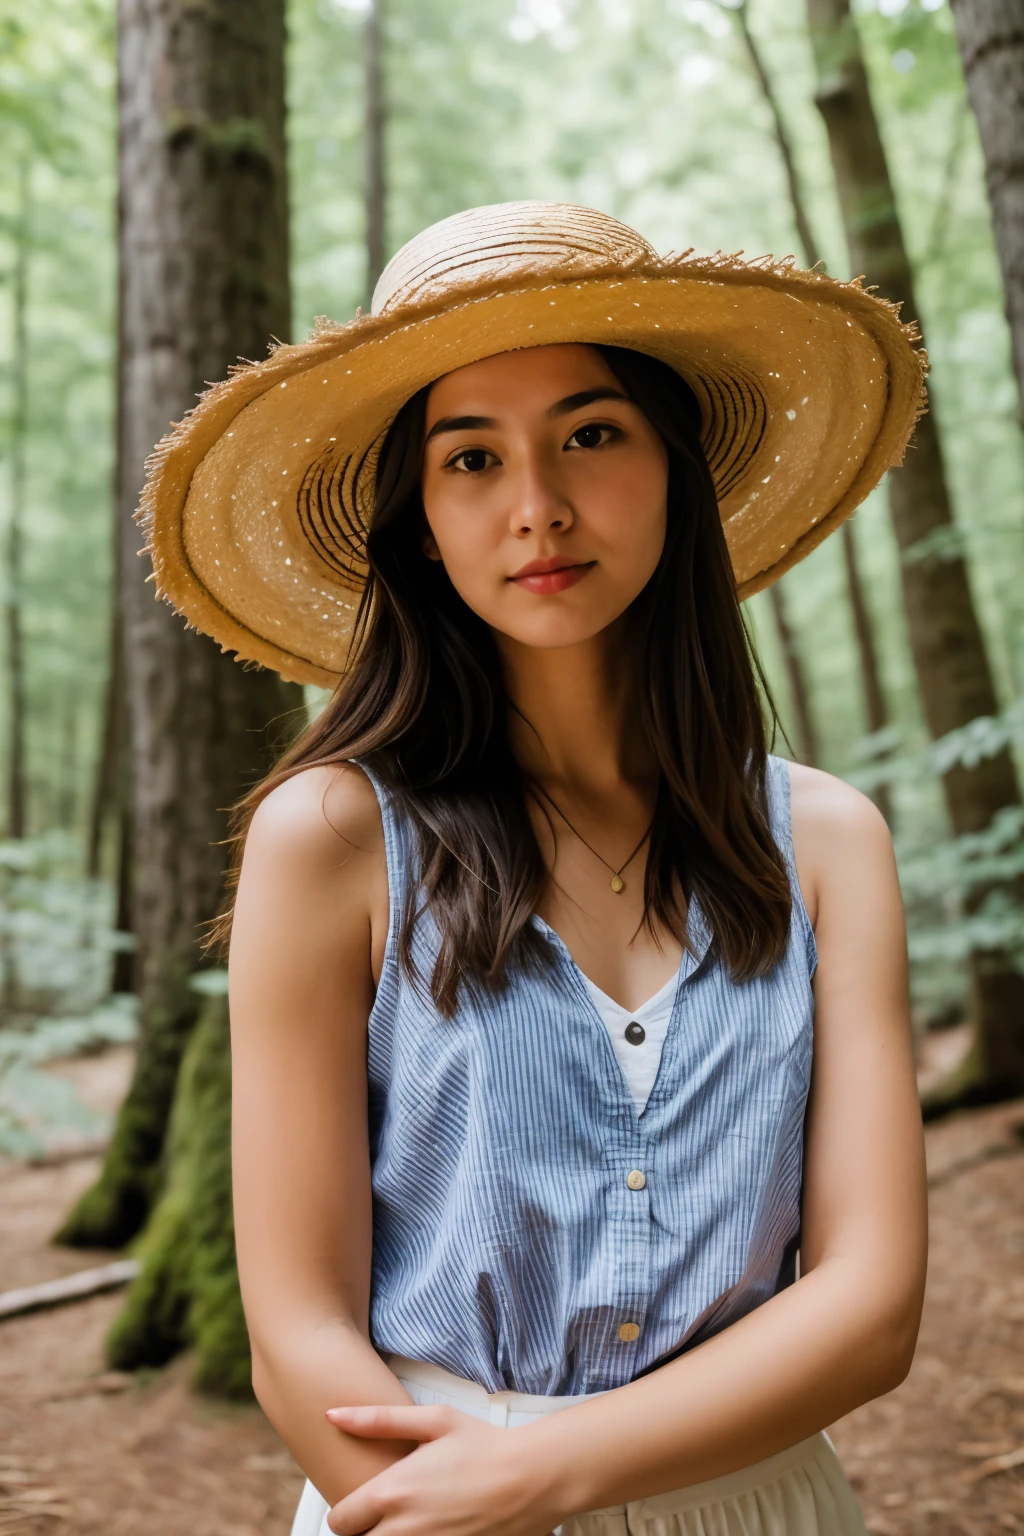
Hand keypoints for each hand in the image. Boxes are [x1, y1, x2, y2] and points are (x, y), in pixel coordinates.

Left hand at [324, 1403, 563, 1535]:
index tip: (363, 1505)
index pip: (340, 1522)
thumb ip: (377, 1420)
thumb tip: (333, 1414)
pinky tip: (435, 1529)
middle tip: (387, 1514)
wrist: (532, 1478)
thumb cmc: (485, 1445)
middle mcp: (404, 1528)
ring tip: (411, 1521)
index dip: (347, 1513)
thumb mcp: (433, 1421)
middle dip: (366, 1531)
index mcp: (392, 1492)